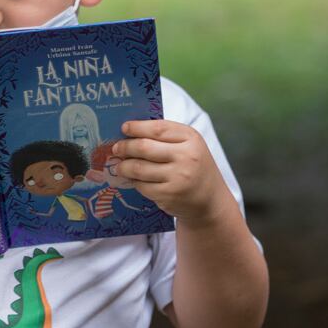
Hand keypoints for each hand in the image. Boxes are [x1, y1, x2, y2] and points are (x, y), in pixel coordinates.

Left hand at [112, 120, 228, 224]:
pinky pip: (142, 185)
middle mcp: (186, 157)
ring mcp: (178, 177)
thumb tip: (130, 132)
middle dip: (125, 147)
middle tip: (117, 148)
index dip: (137, 127)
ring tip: (120, 165)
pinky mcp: (169, 195)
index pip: (158, 128)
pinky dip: (134, 181)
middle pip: (144, 147)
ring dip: (124, 166)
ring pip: (139, 168)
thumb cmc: (195, 167)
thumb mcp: (189, 146)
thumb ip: (166, 137)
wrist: (210, 201)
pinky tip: (134, 179)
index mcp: (191, 138)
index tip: (124, 128)